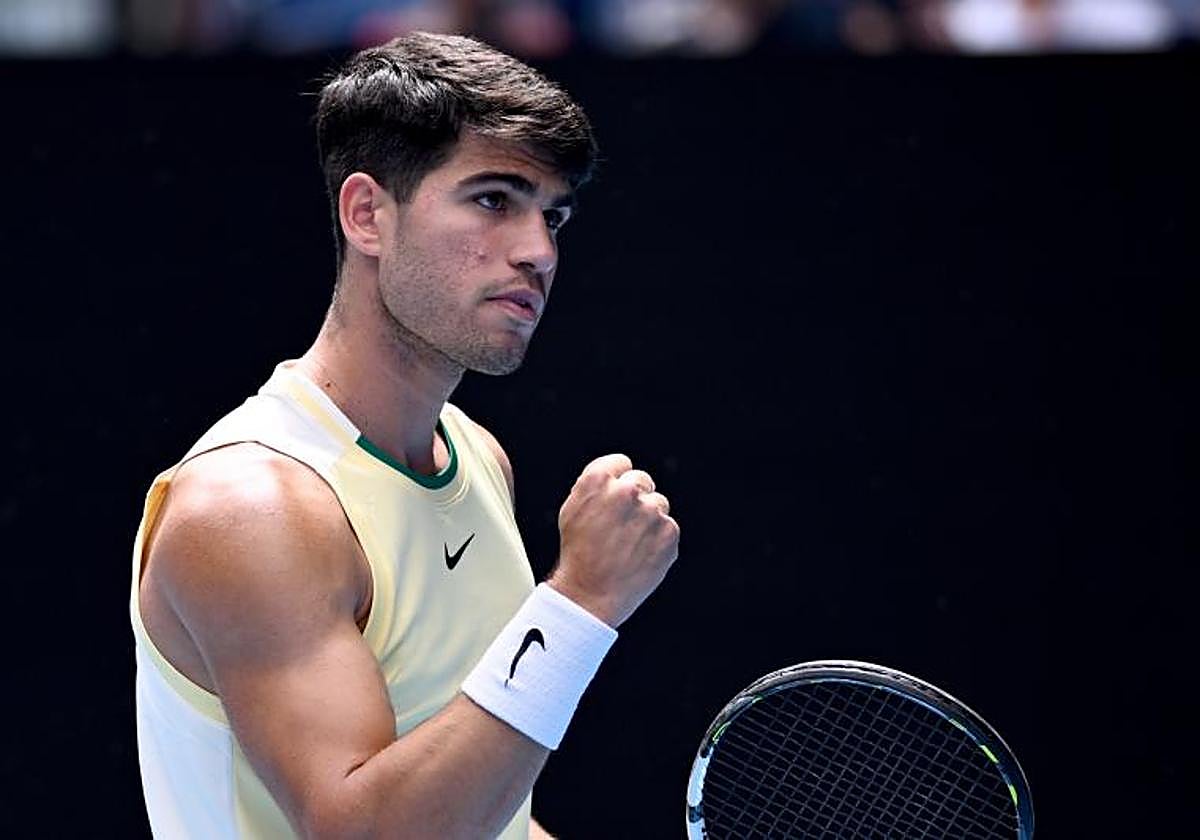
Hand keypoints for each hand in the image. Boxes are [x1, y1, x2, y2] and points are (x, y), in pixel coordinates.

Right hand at [548, 454, 679, 627]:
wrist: (590, 593)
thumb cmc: (578, 553)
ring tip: (629, 544)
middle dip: (635, 498)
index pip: (622, 463)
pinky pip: (668, 528)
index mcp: (599, 480)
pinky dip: (658, 540)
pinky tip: (640, 554)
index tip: (615, 497)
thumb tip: (615, 476)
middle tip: (622, 524)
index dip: (617, 480)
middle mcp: (627, 491)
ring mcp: (651, 512)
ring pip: (658, 505)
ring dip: (648, 519)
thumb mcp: (572, 510)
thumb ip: (594, 486)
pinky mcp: (669, 533)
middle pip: (642, 480)